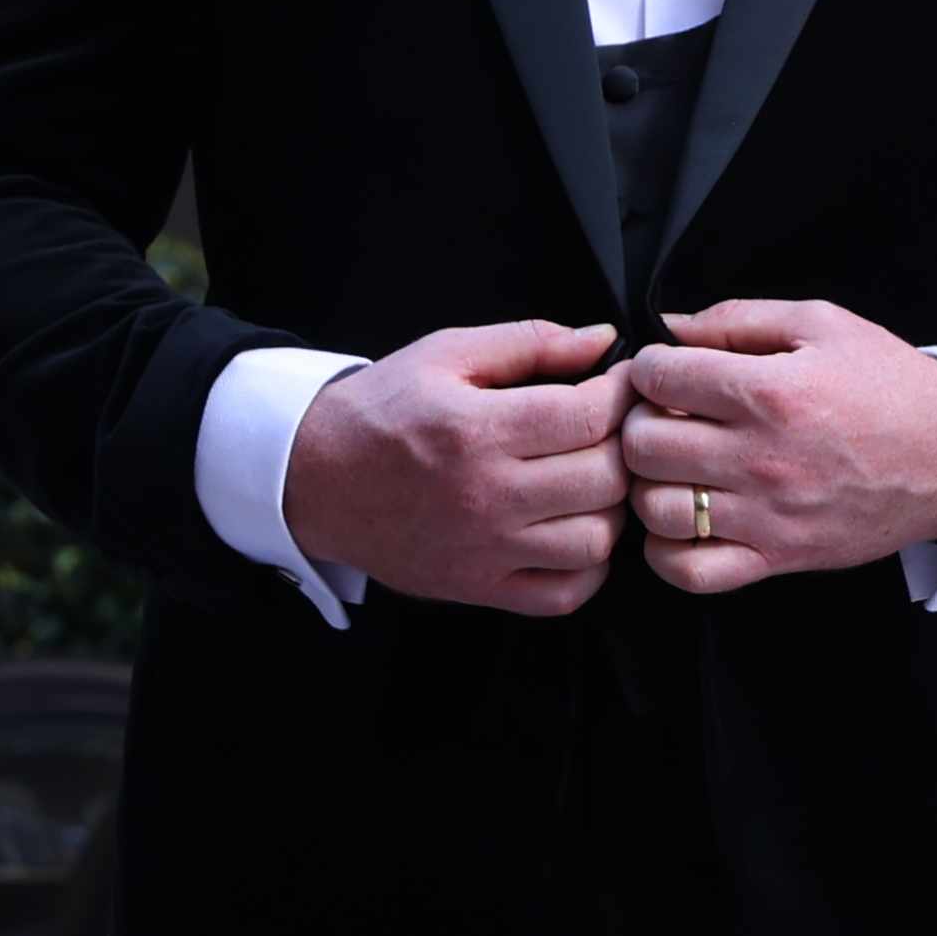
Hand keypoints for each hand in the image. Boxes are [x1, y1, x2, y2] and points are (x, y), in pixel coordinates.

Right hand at [282, 319, 627, 614]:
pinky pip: (565, 595)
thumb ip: (529, 342)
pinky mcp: (479, 587)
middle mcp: (485, 495)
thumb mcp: (445, 355)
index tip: (625, 382)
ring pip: (595, 540)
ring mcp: (485, 549)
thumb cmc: (382, 411)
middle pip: (604, 478)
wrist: (312, 478)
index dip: (624, 394)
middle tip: (614, 429)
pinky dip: (588, 568)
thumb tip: (603, 341)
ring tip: (595, 479)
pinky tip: (576, 530)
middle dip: (624, 446)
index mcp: (477, 430)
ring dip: (612, 507)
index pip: (590, 416)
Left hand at [620, 298, 936, 589]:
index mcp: (769, 391)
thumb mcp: (822, 324)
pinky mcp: (777, 557)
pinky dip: (668, 552)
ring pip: (655, 509)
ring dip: (650, 485)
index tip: (666, 372)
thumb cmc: (889, 386)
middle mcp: (761, 457)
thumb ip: (737, 319)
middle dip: (639, 424)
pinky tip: (681, 523)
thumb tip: (670, 326)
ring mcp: (766, 515)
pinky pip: (690, 571)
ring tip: (673, 468)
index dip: (649, 368)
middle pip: (642, 445)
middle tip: (664, 418)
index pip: (657, 378)